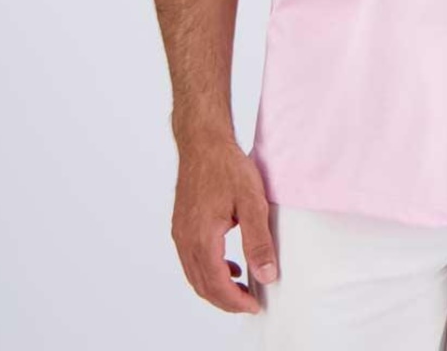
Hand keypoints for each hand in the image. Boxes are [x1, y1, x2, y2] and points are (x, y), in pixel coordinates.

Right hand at [170, 136, 278, 313]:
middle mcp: (185, 240)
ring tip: (241, 287)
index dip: (236, 301)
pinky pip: (191, 260)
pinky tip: (228, 264)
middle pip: (203, 285)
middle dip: (226, 300)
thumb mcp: (252, 202)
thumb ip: (258, 240)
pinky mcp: (181, 224)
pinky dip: (207, 271)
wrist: (203, 141)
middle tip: (249, 302)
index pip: (217, 285)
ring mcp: (180, 232)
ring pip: (194, 275)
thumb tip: (266, 275)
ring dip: (216, 287)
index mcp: (202, 238)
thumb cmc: (226, 166)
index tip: (255, 305)